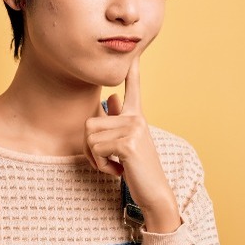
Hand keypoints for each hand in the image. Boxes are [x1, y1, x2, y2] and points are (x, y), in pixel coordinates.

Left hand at [84, 57, 180, 232]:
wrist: (155, 192)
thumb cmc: (139, 169)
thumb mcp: (128, 141)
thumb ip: (120, 119)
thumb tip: (112, 98)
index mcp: (136, 116)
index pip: (133, 87)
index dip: (131, 70)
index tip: (133, 51)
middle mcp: (136, 118)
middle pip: (89, 123)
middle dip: (90, 148)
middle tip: (110, 161)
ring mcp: (134, 129)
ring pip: (89, 137)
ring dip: (96, 158)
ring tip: (116, 165)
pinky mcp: (128, 143)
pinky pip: (96, 149)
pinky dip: (101, 165)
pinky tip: (119, 171)